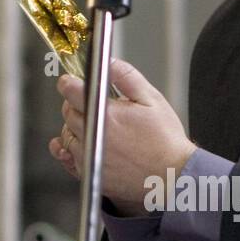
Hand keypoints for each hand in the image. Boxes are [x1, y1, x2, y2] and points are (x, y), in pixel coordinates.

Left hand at [48, 59, 196, 215]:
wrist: (173, 177)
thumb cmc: (166, 141)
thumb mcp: (152, 99)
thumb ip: (126, 76)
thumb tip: (108, 63)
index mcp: (107, 115)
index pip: (71, 91)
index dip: (69, 82)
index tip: (70, 81)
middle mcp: (92, 137)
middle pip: (67, 113)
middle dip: (75, 104)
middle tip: (91, 103)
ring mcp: (89, 158)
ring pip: (66, 136)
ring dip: (74, 128)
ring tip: (93, 126)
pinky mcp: (91, 174)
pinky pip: (69, 160)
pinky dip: (71, 151)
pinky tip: (82, 145)